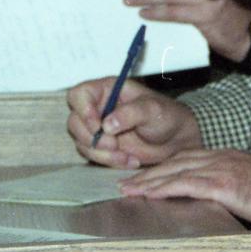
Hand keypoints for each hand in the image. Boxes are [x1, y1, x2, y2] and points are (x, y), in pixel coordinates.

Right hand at [67, 77, 202, 167]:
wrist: (175, 139)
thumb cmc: (166, 116)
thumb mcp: (153, 110)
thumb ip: (131, 113)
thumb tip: (107, 124)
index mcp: (108, 90)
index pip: (79, 94)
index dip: (83, 109)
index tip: (98, 125)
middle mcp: (98, 107)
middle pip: (75, 121)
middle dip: (93, 138)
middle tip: (115, 145)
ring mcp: (97, 127)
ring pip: (81, 141)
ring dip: (102, 153)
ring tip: (126, 156)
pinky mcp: (100, 145)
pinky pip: (92, 155)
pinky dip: (108, 161)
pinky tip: (129, 160)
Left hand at [119, 150, 250, 229]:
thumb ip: (232, 185)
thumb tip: (220, 196)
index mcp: (229, 156)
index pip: (189, 158)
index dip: (165, 167)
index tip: (147, 176)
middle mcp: (222, 158)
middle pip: (177, 162)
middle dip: (150, 172)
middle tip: (128, 182)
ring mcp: (221, 169)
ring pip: (176, 172)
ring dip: (149, 181)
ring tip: (129, 190)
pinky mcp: (222, 184)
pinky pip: (186, 185)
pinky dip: (165, 188)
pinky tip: (150, 194)